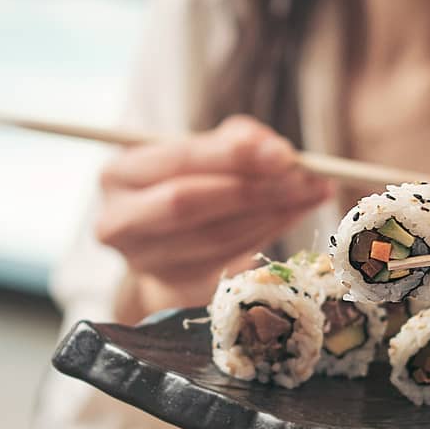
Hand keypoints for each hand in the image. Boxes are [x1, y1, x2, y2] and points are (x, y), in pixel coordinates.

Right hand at [95, 115, 331, 322]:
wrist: (167, 238)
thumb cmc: (189, 180)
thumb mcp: (205, 149)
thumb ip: (237, 140)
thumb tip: (277, 152)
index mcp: (117, 176)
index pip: (177, 162)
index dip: (232, 157)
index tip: (283, 153)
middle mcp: (119, 222)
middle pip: (187, 203)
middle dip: (253, 187)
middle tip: (304, 176)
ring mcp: (144, 263)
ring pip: (215, 236)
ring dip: (272, 212)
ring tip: (312, 191)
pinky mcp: (174, 288)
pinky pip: (229, 260)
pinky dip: (269, 234)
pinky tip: (295, 212)